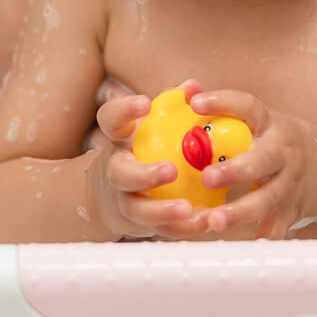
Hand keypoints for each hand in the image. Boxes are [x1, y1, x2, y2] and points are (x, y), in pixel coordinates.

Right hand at [87, 79, 211, 239]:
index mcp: (119, 139)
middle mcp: (117, 169)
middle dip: (144, 174)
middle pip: (121, 174)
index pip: (111, 119)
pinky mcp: (140, 224)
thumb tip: (193, 85)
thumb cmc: (143, 146)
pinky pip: (161, 230)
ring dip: (163, 211)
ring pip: (138, 210)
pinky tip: (205, 221)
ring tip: (187, 207)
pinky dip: (183, 228)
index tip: (146, 102)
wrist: (114, 191)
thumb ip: (172, 104)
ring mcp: (125, 200)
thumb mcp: (151, 124)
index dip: (125, 110)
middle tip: (171, 170)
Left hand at [190, 89, 316, 239]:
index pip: (247, 106)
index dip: (222, 102)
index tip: (195, 103)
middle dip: (234, 170)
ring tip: (214, 220)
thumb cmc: (275, 140)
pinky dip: (264, 235)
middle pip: (262, 160)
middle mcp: (283, 150)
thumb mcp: (259, 119)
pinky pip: (279, 225)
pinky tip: (247, 243)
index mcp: (269, 123)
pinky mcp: (294, 209)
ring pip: (267, 198)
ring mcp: (291, 182)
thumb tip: (185, 89)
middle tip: (206, 177)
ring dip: (240, 210)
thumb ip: (224, 108)